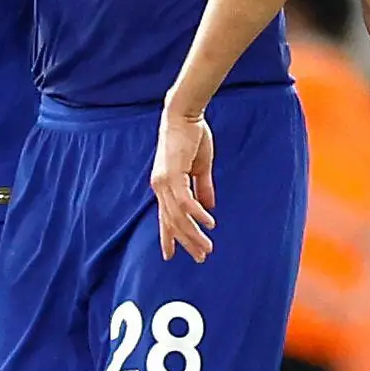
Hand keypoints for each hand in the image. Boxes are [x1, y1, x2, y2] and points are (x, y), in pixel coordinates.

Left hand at [152, 111, 216, 261]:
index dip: (169, 237)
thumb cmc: (192, 136)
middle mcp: (160, 187)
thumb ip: (203, 187)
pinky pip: (185, 201)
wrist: (184, 113)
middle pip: (172, 222)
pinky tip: (209, 223)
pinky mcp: (173, 174)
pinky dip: (196, 214)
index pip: (165, 217)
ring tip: (207, 247)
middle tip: (200, 257)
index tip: (171, 255)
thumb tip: (209, 207)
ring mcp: (164, 182)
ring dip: (193, 234)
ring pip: (178, 216)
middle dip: (186, 242)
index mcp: (164, 185)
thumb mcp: (200, 167)